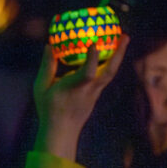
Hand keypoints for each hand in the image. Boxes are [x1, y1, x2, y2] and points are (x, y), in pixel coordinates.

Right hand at [32, 36, 128, 160]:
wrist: (62, 131)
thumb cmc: (48, 108)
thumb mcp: (41, 88)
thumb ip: (47, 67)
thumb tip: (48, 46)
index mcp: (75, 88)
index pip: (87, 73)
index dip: (91, 58)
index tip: (94, 43)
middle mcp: (89, 90)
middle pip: (109, 71)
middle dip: (118, 53)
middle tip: (125, 36)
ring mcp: (95, 93)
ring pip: (110, 73)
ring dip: (118, 56)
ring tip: (122, 40)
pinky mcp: (96, 94)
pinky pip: (105, 75)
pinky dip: (110, 63)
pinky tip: (111, 53)